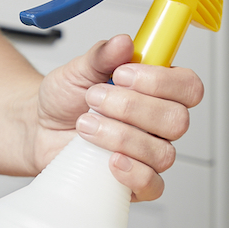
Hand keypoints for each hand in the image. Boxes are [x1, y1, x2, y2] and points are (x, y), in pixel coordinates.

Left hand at [34, 34, 204, 200]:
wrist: (41, 129)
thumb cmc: (66, 100)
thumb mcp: (78, 69)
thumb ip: (102, 55)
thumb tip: (123, 42)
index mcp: (158, 91)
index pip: (188, 86)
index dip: (161, 81)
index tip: (122, 74)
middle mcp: (160, 123)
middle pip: (177, 120)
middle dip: (132, 108)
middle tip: (95, 99)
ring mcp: (151, 155)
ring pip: (162, 152)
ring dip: (121, 136)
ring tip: (87, 124)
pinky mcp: (136, 182)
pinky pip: (153, 185)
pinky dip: (133, 173)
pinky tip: (110, 160)